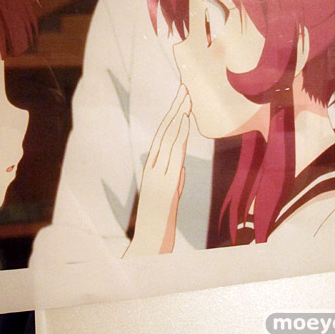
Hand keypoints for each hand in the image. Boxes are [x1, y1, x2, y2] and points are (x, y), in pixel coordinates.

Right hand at [124, 84, 190, 256]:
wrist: (148, 245)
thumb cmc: (158, 225)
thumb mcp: (168, 199)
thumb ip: (173, 182)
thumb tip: (180, 168)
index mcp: (153, 171)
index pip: (163, 139)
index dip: (172, 119)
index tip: (181, 101)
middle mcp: (154, 168)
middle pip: (164, 133)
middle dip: (175, 109)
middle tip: (185, 88)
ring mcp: (158, 174)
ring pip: (168, 139)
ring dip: (177, 116)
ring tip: (186, 97)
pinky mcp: (164, 182)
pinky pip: (172, 155)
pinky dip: (177, 136)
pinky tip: (184, 121)